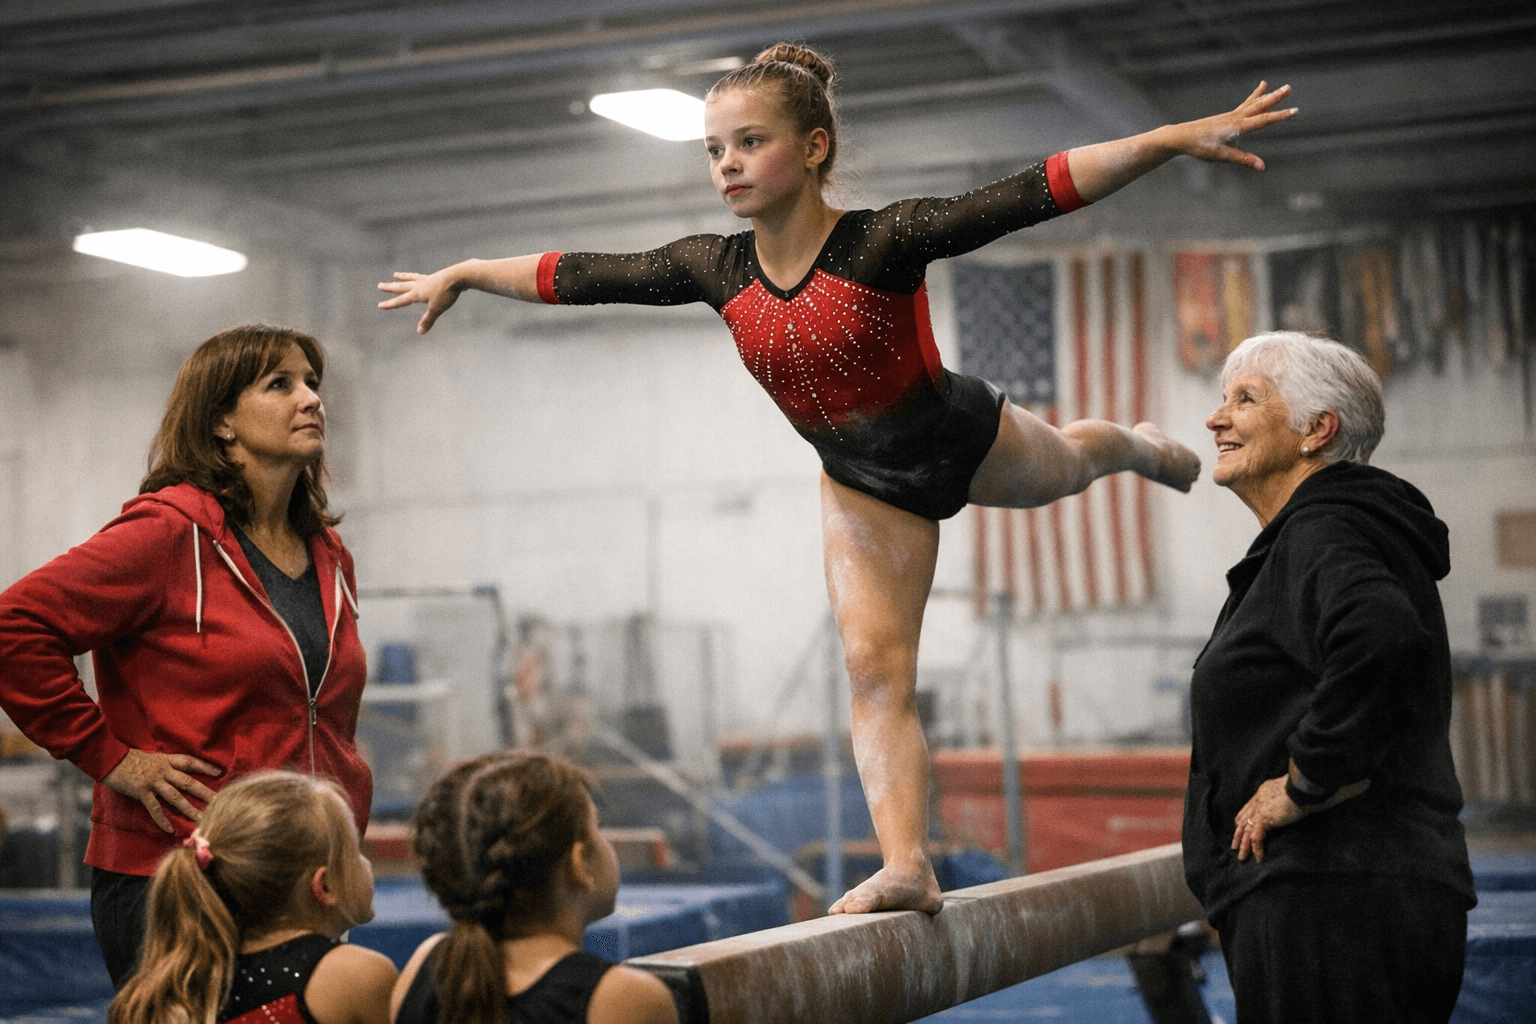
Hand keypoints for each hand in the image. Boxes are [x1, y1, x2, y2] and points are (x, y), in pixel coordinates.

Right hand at [102, 748, 220, 833]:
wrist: (109, 758)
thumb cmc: (128, 758)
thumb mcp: (151, 757)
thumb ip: (163, 764)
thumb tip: (173, 771)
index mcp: (166, 760)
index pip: (190, 762)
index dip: (205, 766)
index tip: (219, 772)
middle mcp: (163, 770)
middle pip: (188, 782)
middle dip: (205, 792)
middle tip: (219, 801)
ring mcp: (153, 781)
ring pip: (176, 797)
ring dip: (189, 809)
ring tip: (202, 819)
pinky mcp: (141, 791)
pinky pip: (155, 808)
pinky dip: (162, 819)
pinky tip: (170, 829)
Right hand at [377, 268, 464, 333]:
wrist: (459, 276)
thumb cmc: (447, 293)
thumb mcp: (437, 309)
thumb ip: (428, 320)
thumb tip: (419, 332)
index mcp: (417, 293)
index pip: (401, 300)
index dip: (390, 304)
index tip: (380, 305)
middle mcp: (420, 285)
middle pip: (402, 286)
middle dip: (390, 287)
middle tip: (380, 285)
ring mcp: (427, 279)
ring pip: (411, 278)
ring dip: (402, 277)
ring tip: (395, 275)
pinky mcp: (436, 277)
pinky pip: (423, 277)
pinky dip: (418, 276)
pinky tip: (421, 277)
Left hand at [1171, 81, 1296, 170]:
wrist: (1182, 137)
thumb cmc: (1201, 147)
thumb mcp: (1223, 156)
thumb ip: (1243, 159)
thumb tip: (1262, 167)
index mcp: (1238, 127)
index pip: (1264, 120)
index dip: (1280, 116)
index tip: (1295, 110)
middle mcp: (1236, 118)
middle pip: (1259, 106)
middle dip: (1275, 98)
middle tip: (1289, 87)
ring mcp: (1230, 116)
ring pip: (1251, 103)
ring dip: (1264, 95)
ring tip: (1269, 84)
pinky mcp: (1225, 118)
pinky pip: (1243, 106)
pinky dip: (1252, 99)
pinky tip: (1256, 94)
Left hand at [1233, 773, 1370, 861]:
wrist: (1308, 784)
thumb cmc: (1311, 785)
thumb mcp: (1309, 790)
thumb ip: (1323, 792)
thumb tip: (1360, 786)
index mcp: (1267, 790)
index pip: (1250, 805)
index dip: (1244, 816)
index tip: (1240, 824)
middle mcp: (1260, 798)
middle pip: (1243, 817)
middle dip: (1239, 832)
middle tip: (1235, 845)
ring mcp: (1261, 808)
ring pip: (1246, 829)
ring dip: (1243, 844)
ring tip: (1241, 856)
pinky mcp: (1266, 817)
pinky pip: (1256, 836)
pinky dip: (1256, 847)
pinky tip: (1257, 857)